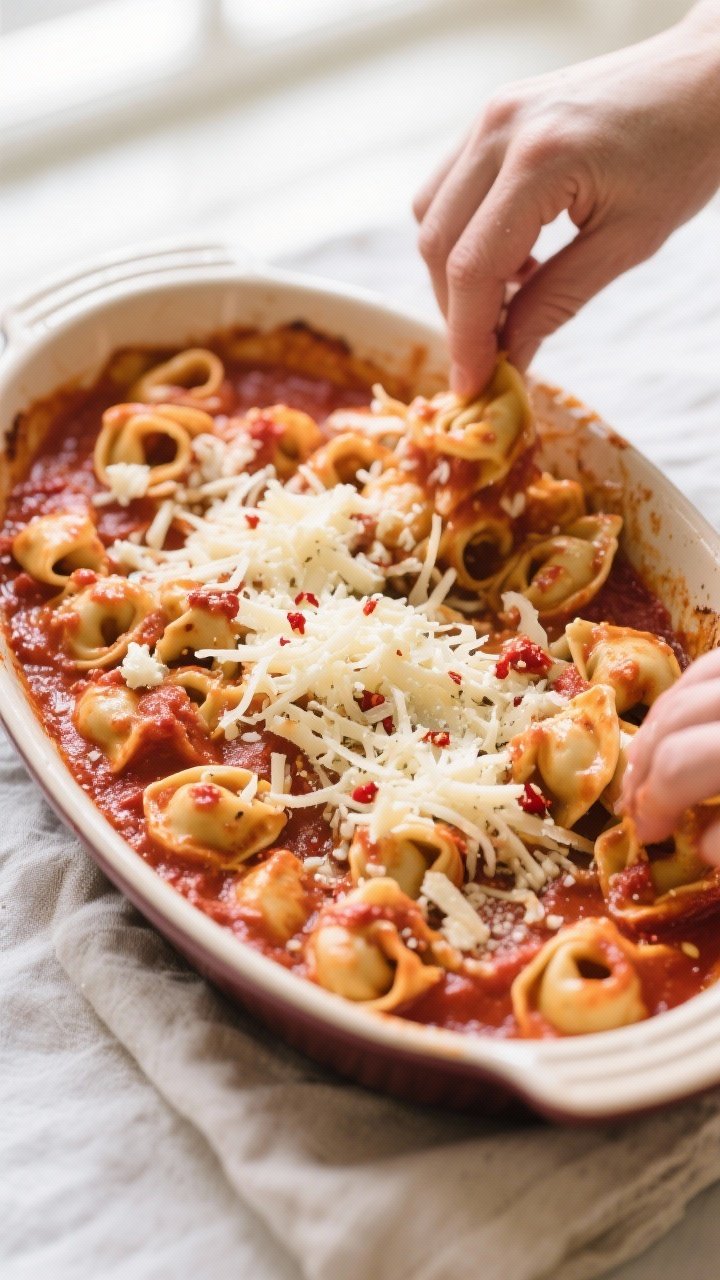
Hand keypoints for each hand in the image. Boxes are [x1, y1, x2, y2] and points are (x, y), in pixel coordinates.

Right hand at [413, 2, 719, 396]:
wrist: (703, 79)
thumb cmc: (684, 153)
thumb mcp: (628, 242)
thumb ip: (556, 302)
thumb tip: (509, 359)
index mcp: (539, 159)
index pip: (473, 267)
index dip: (466, 336)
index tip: (472, 385)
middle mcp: (500, 128)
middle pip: (438, 245)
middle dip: (457, 311)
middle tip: (491, 355)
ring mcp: (490, 116)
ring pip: (432, 217)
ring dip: (456, 274)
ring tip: (508, 304)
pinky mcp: (492, 117)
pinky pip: (449, 189)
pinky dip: (465, 236)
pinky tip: (513, 260)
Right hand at [620, 648, 719, 861]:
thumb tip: (699, 845)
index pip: (679, 766)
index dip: (655, 805)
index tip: (649, 833)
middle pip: (673, 723)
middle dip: (647, 769)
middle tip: (638, 804)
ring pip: (683, 689)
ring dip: (656, 731)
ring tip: (648, 768)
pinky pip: (706, 668)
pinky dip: (683, 700)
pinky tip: (678, 728)